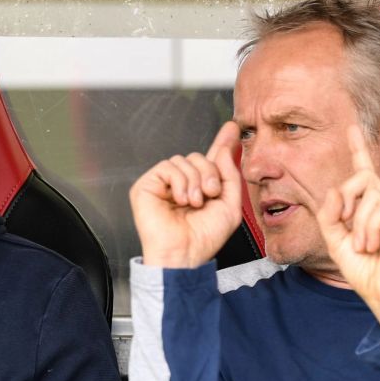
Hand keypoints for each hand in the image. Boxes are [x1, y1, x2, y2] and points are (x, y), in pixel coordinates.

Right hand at [130, 121, 241, 267]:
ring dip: (194, 181)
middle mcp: (182, 184)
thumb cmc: (204, 238)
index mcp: (201, 188)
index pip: (211, 159)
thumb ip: (231, 176)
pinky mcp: (147, 185)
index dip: (221, 142)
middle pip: (198, 157)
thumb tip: (226, 149)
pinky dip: (179, 182)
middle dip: (209, 173)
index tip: (232, 128)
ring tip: (194, 203)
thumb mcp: (230, 206)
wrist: (185, 253)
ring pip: (184, 160)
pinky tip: (180, 199)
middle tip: (210, 194)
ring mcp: (163, 184)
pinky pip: (168, 167)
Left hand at [315, 126, 379, 333]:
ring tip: (364, 246)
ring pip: (370, 197)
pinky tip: (373, 245)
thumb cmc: (364, 270)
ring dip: (358, 225)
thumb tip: (336, 190)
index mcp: (370, 208)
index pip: (364, 172)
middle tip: (348, 229)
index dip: (358, 149)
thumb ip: (330, 215)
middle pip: (362, 178)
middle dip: (347, 201)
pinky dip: (369, 229)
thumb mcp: (336, 241)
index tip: (352, 127)